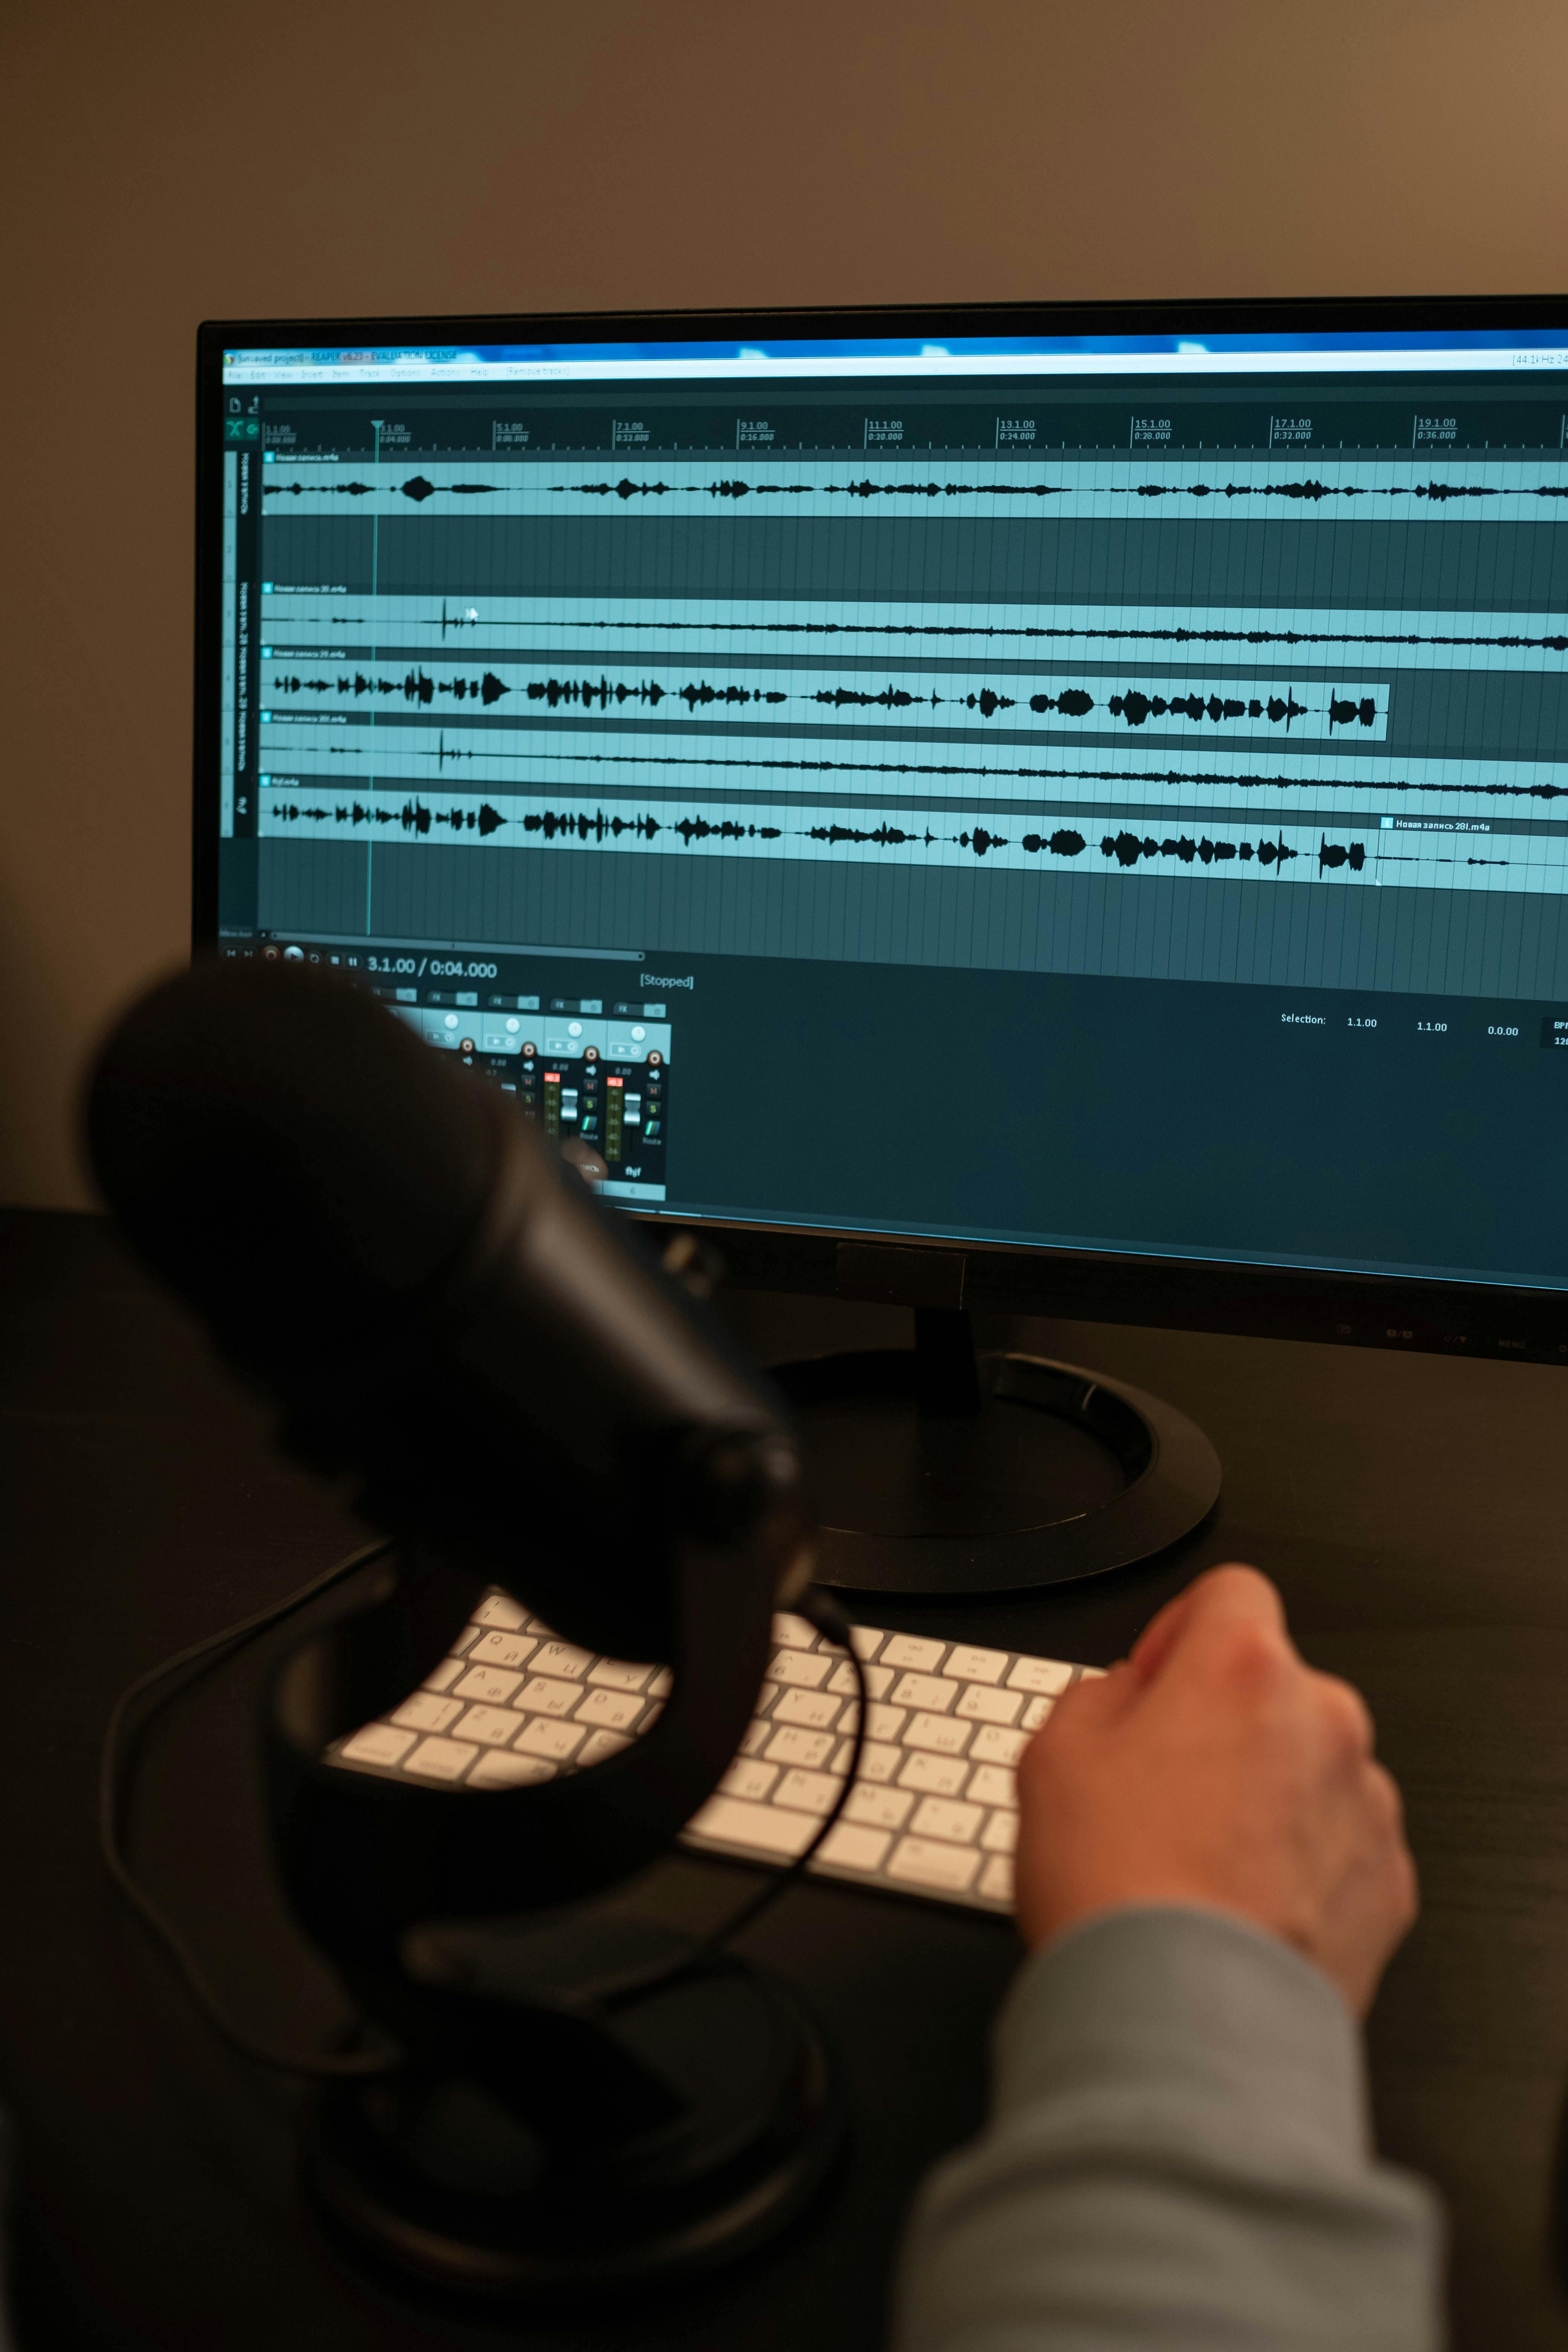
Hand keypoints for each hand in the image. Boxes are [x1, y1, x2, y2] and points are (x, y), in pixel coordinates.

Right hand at [1013, 1565, 1416, 2016]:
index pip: (1231, 1593)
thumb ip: (1100, 1694)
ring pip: (1310, 1769)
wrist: (1182, 2018)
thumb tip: (1132, 1693)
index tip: (1156, 1685)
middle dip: (1222, 1723)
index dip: (1181, 1634)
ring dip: (1264, 1795)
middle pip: (1273, 1689)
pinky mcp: (1389, 1886)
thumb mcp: (1053, 1754)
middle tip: (1158, 1789)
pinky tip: (1238, 1906)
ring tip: (1196, 1863)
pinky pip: (1339, 1847)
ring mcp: (1366, 1807)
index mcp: (1243, 1670)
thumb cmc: (1120, 1887)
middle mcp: (1325, 1723)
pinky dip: (1299, 1865)